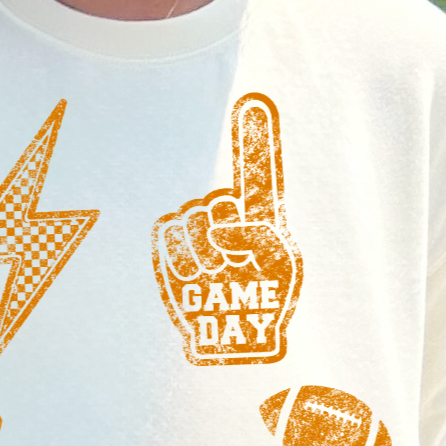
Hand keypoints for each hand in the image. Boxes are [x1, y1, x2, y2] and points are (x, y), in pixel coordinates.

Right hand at [152, 94, 300, 365]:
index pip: (253, 171)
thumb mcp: (281, 264)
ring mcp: (193, 238)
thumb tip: (222, 226)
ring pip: (185, 220)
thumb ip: (261, 235)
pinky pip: (164, 242)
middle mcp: (222, 219)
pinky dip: (182, 264)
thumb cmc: (268, 305)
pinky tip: (198, 283)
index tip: (251, 101)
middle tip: (233, 262)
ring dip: (203, 254)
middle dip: (222, 231)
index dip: (253, 138)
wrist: (239, 344)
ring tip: (218, 280)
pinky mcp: (168, 259)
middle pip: (211, 200)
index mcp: (255, 216)